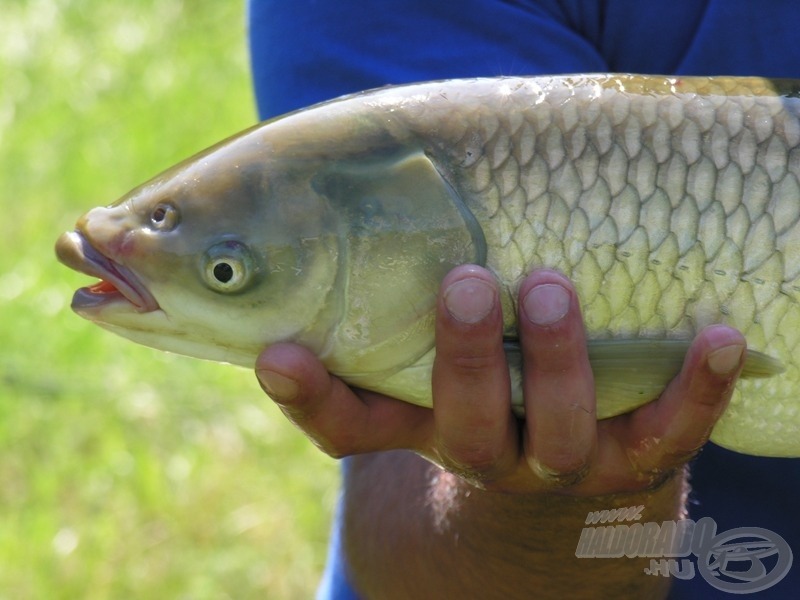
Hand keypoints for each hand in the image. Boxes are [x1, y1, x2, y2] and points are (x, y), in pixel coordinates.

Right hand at [255, 265, 744, 495]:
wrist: (558, 460)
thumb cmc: (482, 381)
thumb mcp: (432, 347)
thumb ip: (397, 294)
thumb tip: (349, 204)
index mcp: (420, 425)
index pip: (348, 427)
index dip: (310, 398)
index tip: (278, 353)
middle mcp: (483, 450)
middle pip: (465, 428)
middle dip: (463, 362)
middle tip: (463, 281)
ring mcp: (558, 461)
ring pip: (557, 435)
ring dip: (557, 364)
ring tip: (552, 287)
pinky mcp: (632, 459)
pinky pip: (668, 436)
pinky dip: (695, 390)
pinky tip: (716, 336)